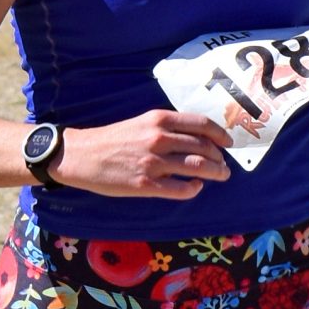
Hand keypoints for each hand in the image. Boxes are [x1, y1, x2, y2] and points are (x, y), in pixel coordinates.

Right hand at [52, 110, 232, 198]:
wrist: (80, 155)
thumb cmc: (113, 138)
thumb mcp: (143, 122)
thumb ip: (169, 127)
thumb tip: (198, 138)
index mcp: (160, 119)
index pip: (202, 124)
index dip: (220, 135)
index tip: (228, 143)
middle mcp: (159, 138)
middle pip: (204, 147)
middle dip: (220, 158)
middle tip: (225, 165)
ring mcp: (153, 162)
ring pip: (197, 167)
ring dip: (215, 172)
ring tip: (220, 176)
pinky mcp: (144, 184)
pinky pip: (180, 189)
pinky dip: (194, 189)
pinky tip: (196, 187)